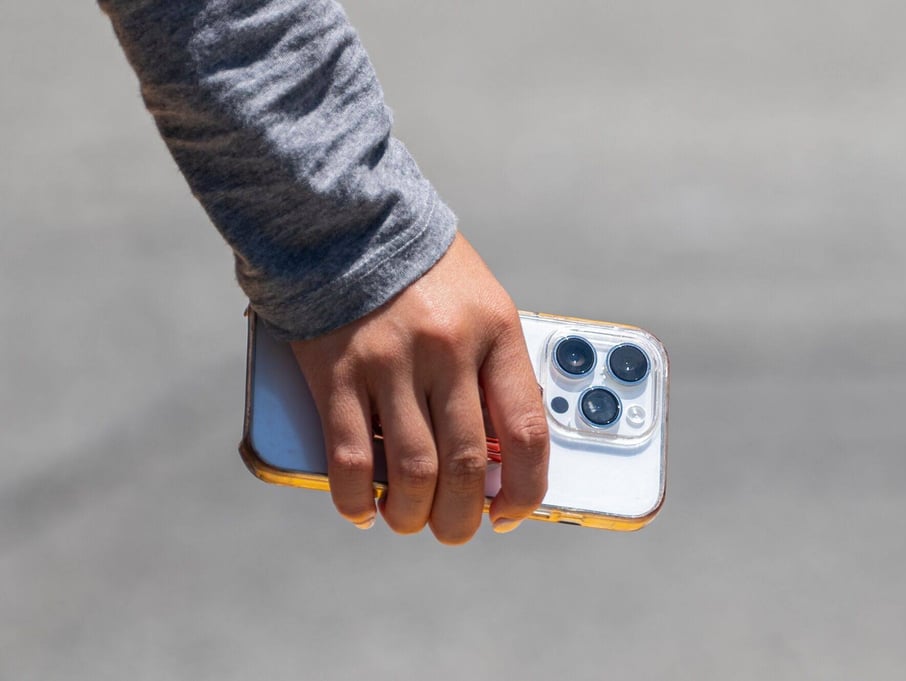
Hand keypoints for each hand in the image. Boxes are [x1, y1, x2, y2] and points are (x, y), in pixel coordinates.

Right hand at [289, 233, 548, 543]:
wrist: (349, 220)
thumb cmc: (425, 271)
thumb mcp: (483, 305)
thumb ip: (495, 369)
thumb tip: (501, 451)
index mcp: (496, 332)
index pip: (528, 432)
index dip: (525, 489)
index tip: (510, 512)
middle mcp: (447, 350)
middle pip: (467, 465)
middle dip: (463, 518)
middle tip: (455, 529)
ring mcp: (390, 363)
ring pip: (413, 473)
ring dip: (413, 516)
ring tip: (409, 522)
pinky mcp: (336, 373)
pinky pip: (350, 459)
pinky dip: (357, 500)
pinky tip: (363, 511)